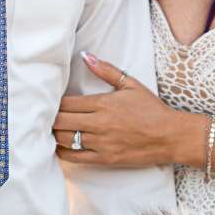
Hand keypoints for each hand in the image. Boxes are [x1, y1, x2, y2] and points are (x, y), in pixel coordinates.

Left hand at [54, 57, 198, 170]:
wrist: (170, 136)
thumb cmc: (151, 109)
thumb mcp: (131, 84)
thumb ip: (106, 71)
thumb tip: (86, 56)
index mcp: (103, 103)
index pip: (66, 103)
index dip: (53, 103)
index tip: (50, 102)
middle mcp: (99, 123)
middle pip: (60, 121)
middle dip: (49, 118)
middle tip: (45, 116)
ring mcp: (101, 143)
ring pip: (64, 139)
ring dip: (53, 134)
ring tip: (50, 130)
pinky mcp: (104, 158)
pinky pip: (75, 157)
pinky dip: (62, 152)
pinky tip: (60, 146)